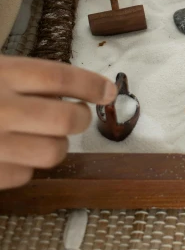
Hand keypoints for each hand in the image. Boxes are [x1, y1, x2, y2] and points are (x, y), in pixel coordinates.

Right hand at [0, 56, 115, 188]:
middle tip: (75, 116)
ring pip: (54, 151)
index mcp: (2, 75)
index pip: (59, 78)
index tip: (108, 91)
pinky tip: (11, 152)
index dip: (91, 84)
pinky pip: (27, 174)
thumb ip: (26, 79)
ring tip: (37, 134)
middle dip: (80, 118)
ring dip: (55, 143)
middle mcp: (0, 110)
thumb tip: (79, 90)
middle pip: (66, 118)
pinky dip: (26, 164)